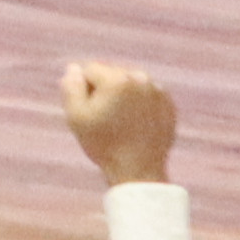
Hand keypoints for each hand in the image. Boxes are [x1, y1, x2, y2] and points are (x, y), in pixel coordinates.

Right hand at [58, 59, 174, 184]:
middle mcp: (141, 78)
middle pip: (112, 74)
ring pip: (130, 84)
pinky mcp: (168, 104)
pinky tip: (136, 126)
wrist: (139, 171)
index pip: (90, 70)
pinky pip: (147, 96)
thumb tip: (73, 68)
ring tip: (122, 124)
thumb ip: (71, 88)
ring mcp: (157, 90)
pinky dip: (140, 106)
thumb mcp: (76, 117)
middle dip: (105, 92)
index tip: (92, 113)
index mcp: (117, 79)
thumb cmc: (104, 145)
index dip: (84, 92)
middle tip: (107, 120)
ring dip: (123, 97)